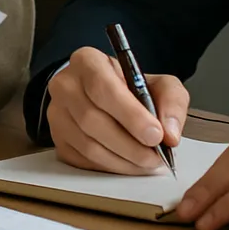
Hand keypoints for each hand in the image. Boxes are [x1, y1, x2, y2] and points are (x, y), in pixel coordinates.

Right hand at [46, 46, 189, 174]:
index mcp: (87, 61)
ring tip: (146, 162)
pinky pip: (83, 160)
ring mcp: (57, 114)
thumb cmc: (131, 88)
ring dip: (122, 160)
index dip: (130, 114)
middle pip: (92, 119)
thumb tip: (170, 133)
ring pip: (88, 145)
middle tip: (155, 156)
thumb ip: (171, 101)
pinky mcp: (58, 140)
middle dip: (129, 144)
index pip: (102, 87)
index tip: (155, 134)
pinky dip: (110, 168)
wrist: (104, 96)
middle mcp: (65, 85)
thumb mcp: (159, 83)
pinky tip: (128, 164)